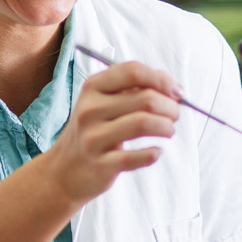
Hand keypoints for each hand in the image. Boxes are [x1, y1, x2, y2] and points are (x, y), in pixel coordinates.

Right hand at [40, 61, 178, 201]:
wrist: (65, 170)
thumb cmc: (94, 130)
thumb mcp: (105, 102)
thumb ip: (136, 88)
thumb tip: (172, 85)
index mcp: (93, 87)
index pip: (133, 71)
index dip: (161, 80)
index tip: (176, 91)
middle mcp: (90, 109)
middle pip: (145, 98)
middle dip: (170, 107)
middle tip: (175, 115)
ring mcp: (93, 137)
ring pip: (143, 123)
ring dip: (166, 127)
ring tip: (169, 131)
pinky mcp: (100, 164)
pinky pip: (136, 157)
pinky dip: (153, 153)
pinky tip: (156, 152)